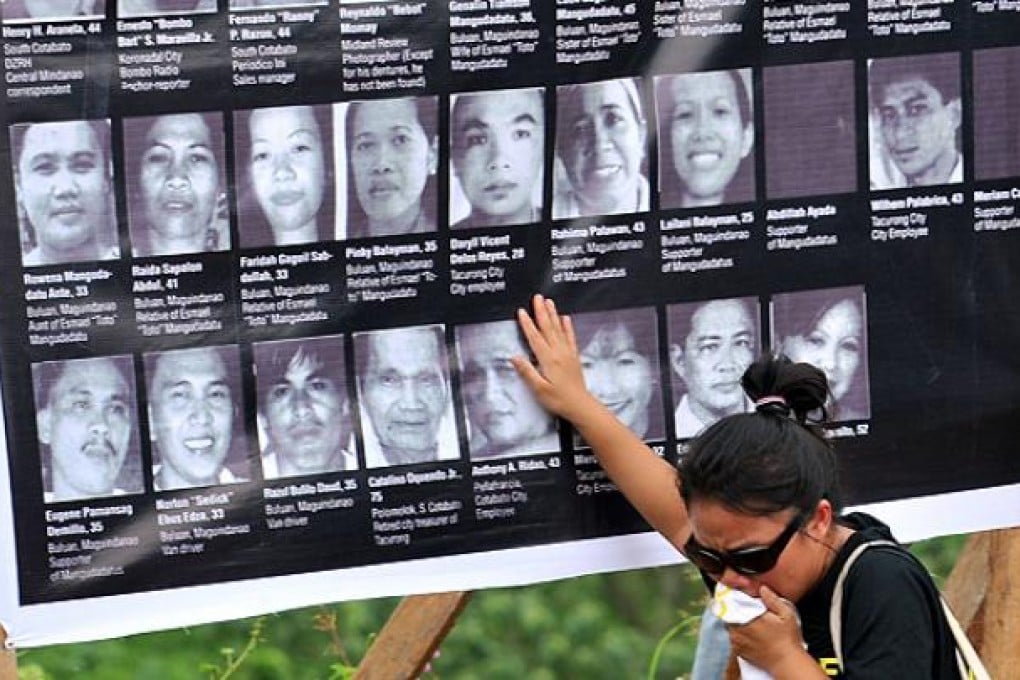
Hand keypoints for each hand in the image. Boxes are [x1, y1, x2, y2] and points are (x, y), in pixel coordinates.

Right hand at [512, 294, 598, 422]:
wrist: (580, 405)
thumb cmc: (559, 399)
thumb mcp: (539, 389)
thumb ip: (527, 372)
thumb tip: (515, 357)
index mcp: (548, 359)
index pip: (535, 337)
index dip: (527, 323)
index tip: (522, 311)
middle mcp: (558, 352)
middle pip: (548, 328)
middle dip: (541, 311)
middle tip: (537, 297)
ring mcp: (567, 353)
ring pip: (558, 329)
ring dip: (553, 314)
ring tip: (549, 302)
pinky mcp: (574, 356)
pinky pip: (570, 337)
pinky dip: (567, 326)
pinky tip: (565, 318)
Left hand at [727, 586, 806, 673]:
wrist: (786, 663)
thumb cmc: (788, 639)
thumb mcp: (786, 614)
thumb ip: (772, 599)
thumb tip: (762, 588)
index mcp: (748, 617)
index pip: (733, 601)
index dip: (736, 596)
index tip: (741, 594)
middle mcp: (738, 629)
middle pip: (729, 613)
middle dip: (736, 609)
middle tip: (748, 609)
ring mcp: (736, 641)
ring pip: (729, 625)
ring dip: (736, 621)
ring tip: (750, 621)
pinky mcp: (737, 650)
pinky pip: (732, 636)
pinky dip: (737, 633)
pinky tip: (749, 633)